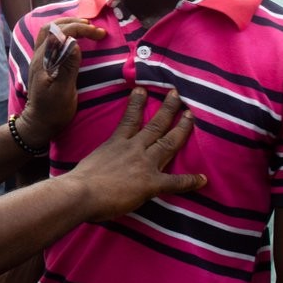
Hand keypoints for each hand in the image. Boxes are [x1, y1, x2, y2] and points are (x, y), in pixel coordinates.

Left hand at [18, 18, 105, 147]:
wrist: (38, 123)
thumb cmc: (53, 111)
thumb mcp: (64, 91)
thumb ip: (68, 67)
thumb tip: (73, 42)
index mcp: (43, 60)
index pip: (60, 33)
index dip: (81, 29)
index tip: (100, 34)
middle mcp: (38, 55)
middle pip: (52, 27)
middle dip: (75, 23)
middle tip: (95, 28)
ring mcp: (39, 58)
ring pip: (49, 31)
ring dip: (67, 25)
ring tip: (85, 27)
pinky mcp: (42, 63)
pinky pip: (50, 40)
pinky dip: (62, 33)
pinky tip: (73, 37)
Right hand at [66, 87, 206, 221]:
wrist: (81, 192)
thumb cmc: (80, 180)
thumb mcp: (91, 160)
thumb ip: (103, 158)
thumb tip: (103, 165)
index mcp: (116, 142)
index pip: (129, 119)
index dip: (137, 103)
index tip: (142, 89)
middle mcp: (133, 148)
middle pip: (155, 125)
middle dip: (168, 108)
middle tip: (177, 95)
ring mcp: (144, 164)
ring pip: (168, 143)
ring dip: (182, 129)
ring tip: (191, 116)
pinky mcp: (151, 183)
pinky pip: (175, 182)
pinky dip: (190, 181)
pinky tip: (202, 179)